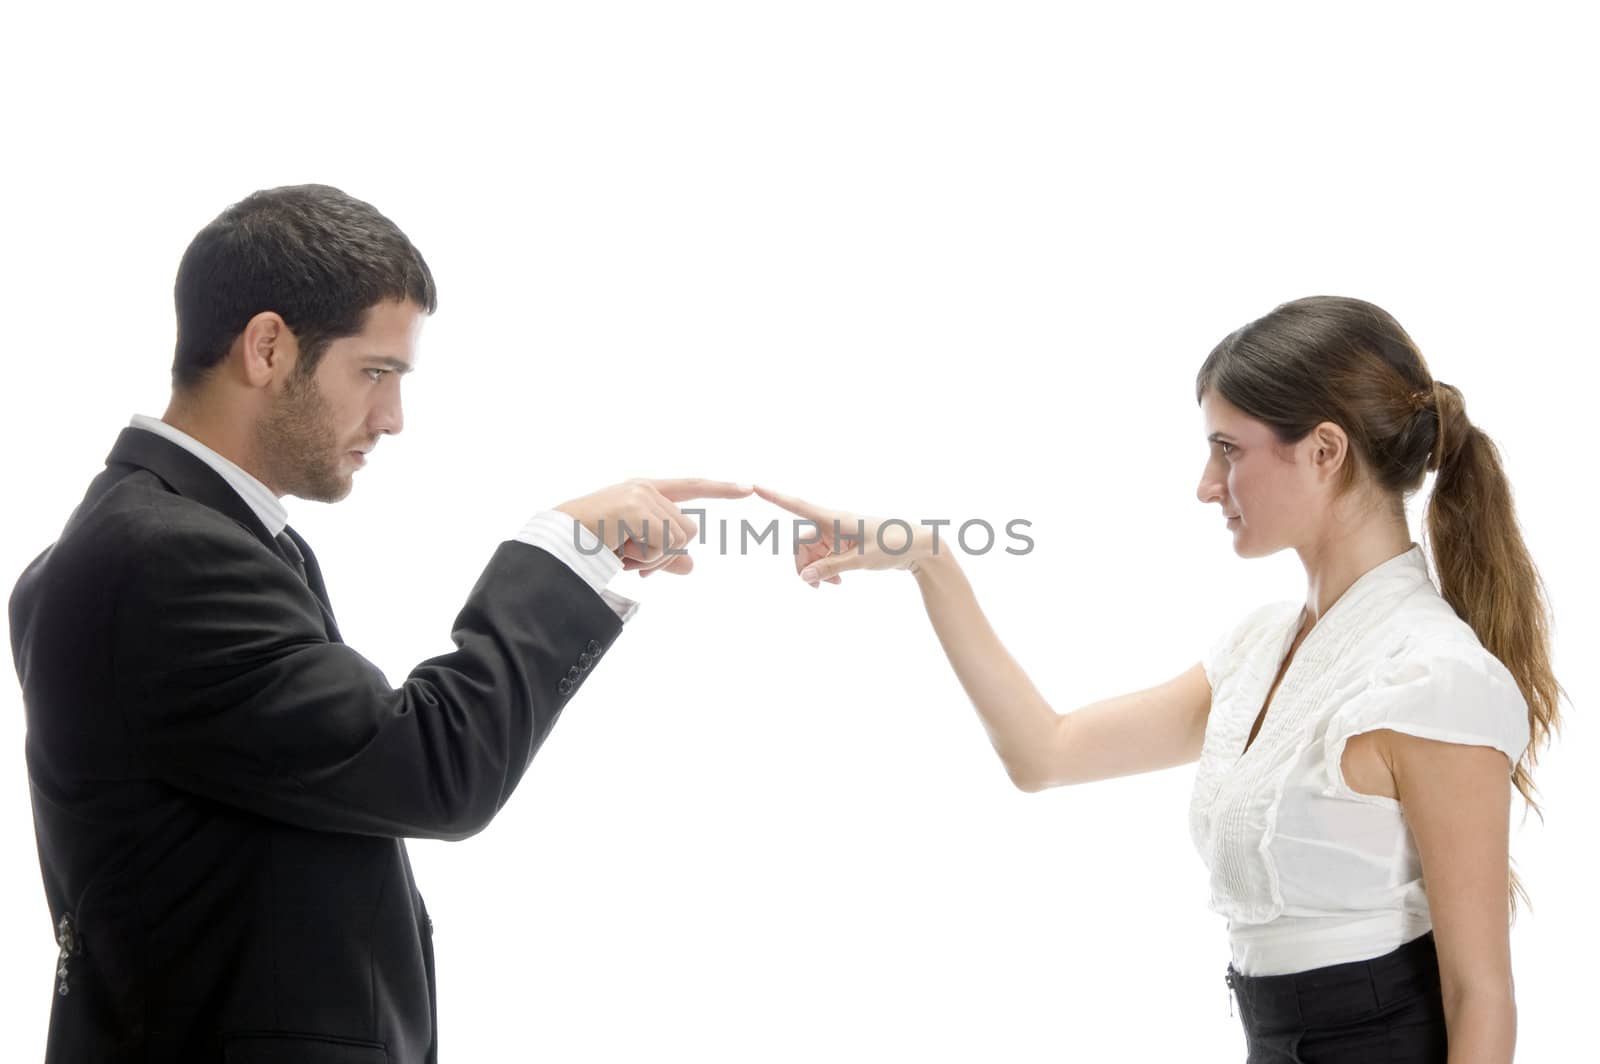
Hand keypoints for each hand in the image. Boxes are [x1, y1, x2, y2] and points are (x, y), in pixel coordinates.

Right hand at [557, 478, 751, 576]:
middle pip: (688, 532)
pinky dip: (644, 558)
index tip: (749, 488)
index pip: (691, 487)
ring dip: (652, 558)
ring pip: (679, 541)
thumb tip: (691, 567)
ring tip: (622, 553)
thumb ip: (663, 556)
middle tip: (631, 560)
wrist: (555, 545)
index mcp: (644, 492)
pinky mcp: (636, 508)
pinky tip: (620, 550)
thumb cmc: (589, 547)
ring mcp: (641, 496)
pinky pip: (663, 546)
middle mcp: (645, 489)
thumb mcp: (632, 553)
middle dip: (665, 556)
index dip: (721, 489)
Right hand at [752, 484, 945, 586]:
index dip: (774, 497)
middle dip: (804, 564)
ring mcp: (839, 533)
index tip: (753, 485)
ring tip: (834, 585)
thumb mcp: (862, 559)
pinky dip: (827, 569)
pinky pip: (826, 556)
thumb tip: (805, 577)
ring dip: (817, 570)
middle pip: (802, 541)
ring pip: (813, 551)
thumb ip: (832, 568)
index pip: (798, 505)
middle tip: (815, 587)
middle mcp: (833, 523)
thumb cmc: (894, 546)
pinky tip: (838, 581)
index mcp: (835, 519)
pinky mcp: (846, 543)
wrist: (919, 547)